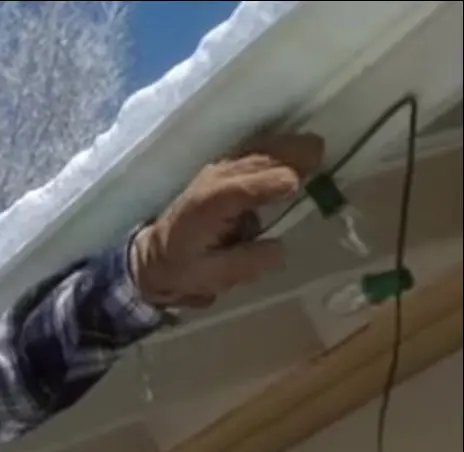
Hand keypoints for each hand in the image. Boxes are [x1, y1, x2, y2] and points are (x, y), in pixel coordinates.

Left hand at [130, 132, 325, 307]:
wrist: (157, 254)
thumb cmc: (183, 268)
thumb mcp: (213, 277)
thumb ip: (246, 263)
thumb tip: (279, 247)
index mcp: (204, 208)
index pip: (237, 190)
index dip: (267, 185)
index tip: (295, 185)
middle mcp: (211, 182)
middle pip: (253, 164)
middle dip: (285, 159)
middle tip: (321, 159)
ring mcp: (219, 172)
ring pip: (257, 153)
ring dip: (286, 149)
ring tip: (317, 151)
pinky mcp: (227, 170)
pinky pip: (256, 153)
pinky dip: (279, 149)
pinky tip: (300, 150)